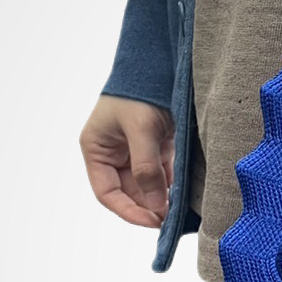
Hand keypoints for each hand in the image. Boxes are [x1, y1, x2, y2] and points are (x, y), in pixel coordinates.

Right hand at [80, 95, 174, 227]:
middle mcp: (112, 153)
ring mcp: (134, 151)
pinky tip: (185, 195)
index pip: (107, 193)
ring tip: (180, 211)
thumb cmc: (141, 90)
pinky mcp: (156, 146)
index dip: (128, 211)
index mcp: (96, 149)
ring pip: (147, 186)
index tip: (153, 221)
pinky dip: (173, 186)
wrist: (161, 60)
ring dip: (162, 198)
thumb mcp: (142, 128)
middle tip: (172, 219)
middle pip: (129, 193)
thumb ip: (146, 168)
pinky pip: (163, 174)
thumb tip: (155, 207)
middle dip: (148, 206)